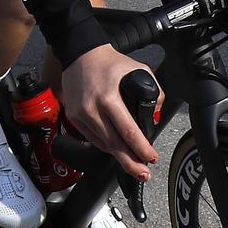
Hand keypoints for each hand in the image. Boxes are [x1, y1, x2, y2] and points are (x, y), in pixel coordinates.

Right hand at [61, 47, 162, 179]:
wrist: (79, 54)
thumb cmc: (110, 62)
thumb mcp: (139, 70)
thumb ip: (154, 92)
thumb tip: (154, 116)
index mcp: (109, 98)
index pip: (128, 131)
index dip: (141, 148)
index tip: (152, 157)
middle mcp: (92, 109)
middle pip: (114, 145)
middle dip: (131, 163)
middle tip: (144, 174)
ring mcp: (80, 115)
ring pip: (103, 144)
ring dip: (119, 156)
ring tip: (134, 165)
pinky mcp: (73, 117)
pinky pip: (93, 138)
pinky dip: (106, 146)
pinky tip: (117, 149)